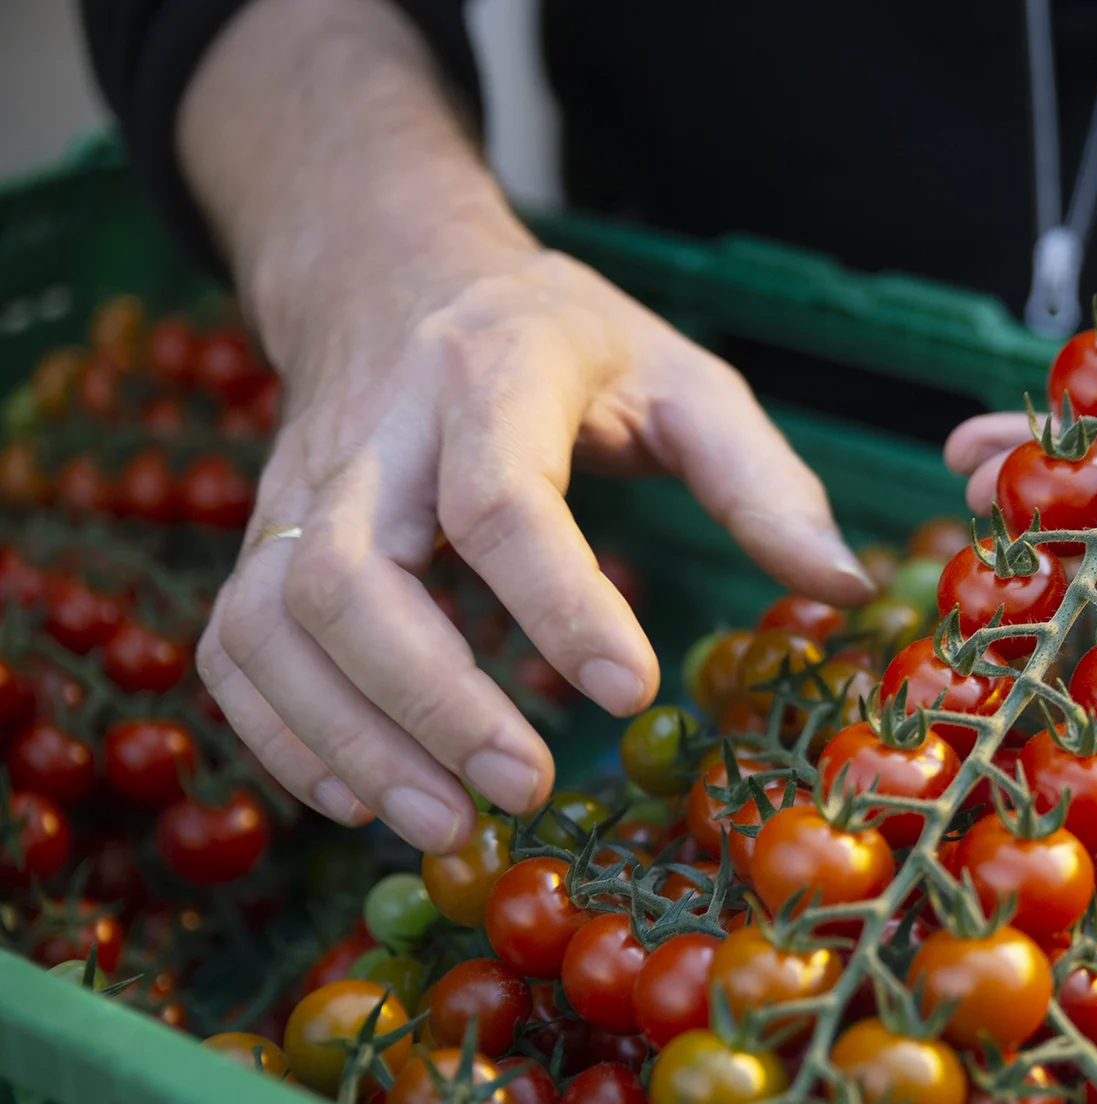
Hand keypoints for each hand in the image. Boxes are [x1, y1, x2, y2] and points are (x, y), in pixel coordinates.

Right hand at [201, 237, 872, 853]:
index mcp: (493, 372)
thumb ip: (761, 480)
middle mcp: (374, 430)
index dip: (558, 602)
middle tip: (525, 789)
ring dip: (348, 738)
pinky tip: (361, 800)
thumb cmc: (562, 343)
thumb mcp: (682, 374)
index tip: (628, 692)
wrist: (396, 273)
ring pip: (272, 621)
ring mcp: (300, 487)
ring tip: (444, 823)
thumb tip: (846, 588)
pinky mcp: (264, 537)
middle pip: (351, 573)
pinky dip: (283, 734)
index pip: (499, 497)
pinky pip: (235, 645)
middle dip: (430, 699)